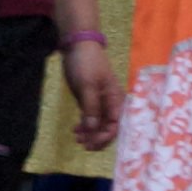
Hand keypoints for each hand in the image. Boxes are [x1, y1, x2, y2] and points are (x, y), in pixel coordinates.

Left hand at [60, 34, 122, 149]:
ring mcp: (100, 102)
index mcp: (115, 98)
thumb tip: (93, 129)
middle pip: (109, 128)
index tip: (90, 143)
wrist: (78, 46)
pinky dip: (85, 126)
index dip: (105, 137)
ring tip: (76, 137)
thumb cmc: (86, 64)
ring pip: (99, 125)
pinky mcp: (90, 100)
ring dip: (90, 134)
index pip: (115, 125)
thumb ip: (91, 108)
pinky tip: (76, 129)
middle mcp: (110, 103)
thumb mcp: (87, 85)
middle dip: (97, 138)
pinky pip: (91, 118)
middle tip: (82, 144)